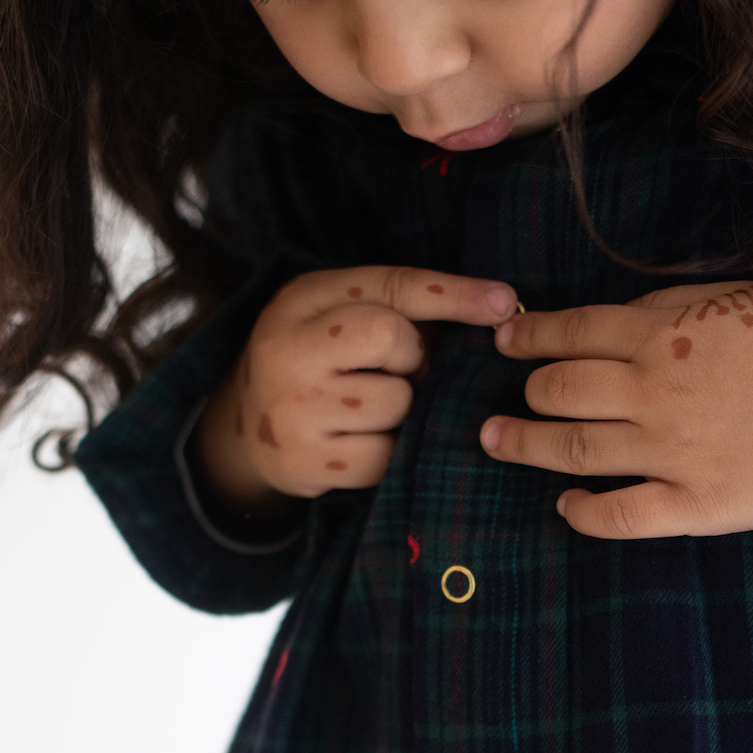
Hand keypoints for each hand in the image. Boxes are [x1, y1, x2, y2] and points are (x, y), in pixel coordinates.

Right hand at [199, 265, 516, 512]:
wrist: (247, 427)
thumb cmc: (319, 357)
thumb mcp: (343, 309)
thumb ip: (409, 301)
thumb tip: (505, 308)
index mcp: (300, 300)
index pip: (391, 288)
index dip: (453, 295)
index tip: (505, 304)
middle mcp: (288, 351)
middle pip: (394, 340)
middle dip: (409, 356)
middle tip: (390, 368)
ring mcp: (294, 412)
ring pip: (396, 403)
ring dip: (402, 407)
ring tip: (371, 405)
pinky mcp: (306, 464)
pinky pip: (386, 456)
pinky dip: (390, 449)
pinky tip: (365, 438)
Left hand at [483, 282, 752, 540]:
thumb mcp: (727, 297)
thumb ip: (663, 310)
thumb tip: (603, 323)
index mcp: (661, 333)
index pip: (568, 332)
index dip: (527, 336)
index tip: (503, 339)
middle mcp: (652, 391)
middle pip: (558, 391)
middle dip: (526, 391)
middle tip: (514, 398)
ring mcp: (667, 452)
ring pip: (572, 449)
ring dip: (525, 445)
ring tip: (497, 441)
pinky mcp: (690, 505)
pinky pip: (616, 514)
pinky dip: (579, 511)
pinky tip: (565, 505)